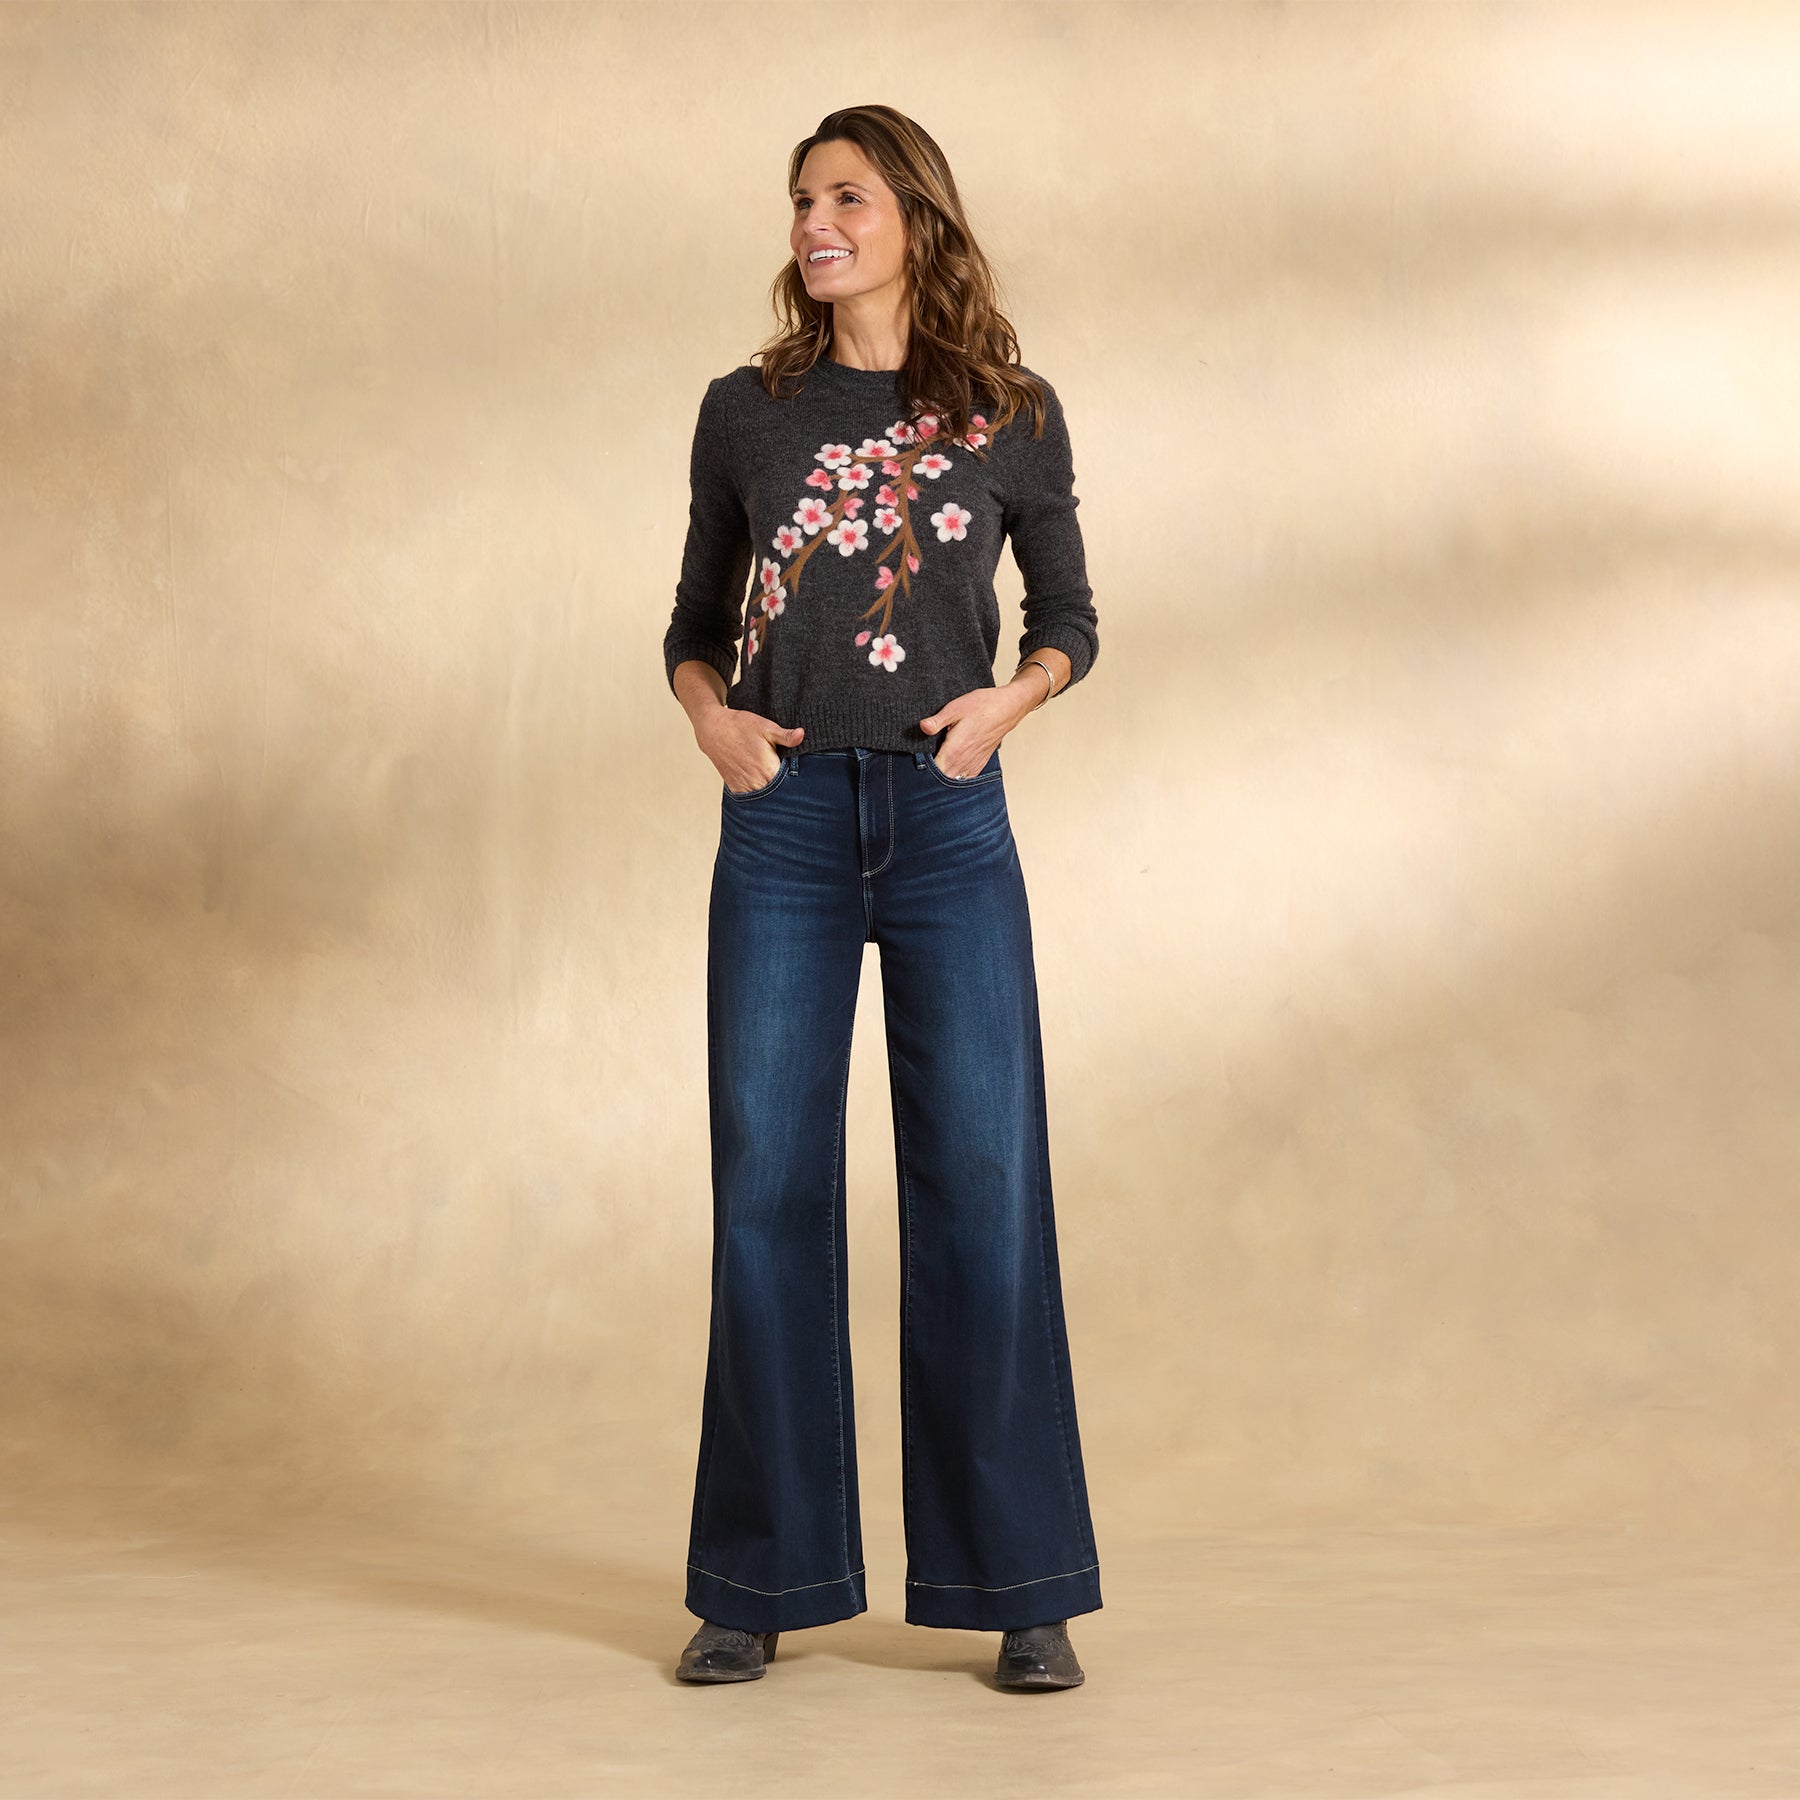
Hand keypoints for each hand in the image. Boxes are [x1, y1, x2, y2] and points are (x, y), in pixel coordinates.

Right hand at [696, 706, 803, 792]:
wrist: (713, 730)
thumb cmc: (740, 726)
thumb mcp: (766, 727)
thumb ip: (786, 736)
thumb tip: (802, 735)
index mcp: (769, 771)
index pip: (791, 785)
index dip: (798, 782)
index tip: (801, 776)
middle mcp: (757, 784)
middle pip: (780, 794)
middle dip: (786, 788)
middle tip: (790, 778)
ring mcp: (745, 788)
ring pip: (766, 798)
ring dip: (772, 792)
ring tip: (775, 780)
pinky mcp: (736, 789)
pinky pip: (753, 797)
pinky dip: (759, 792)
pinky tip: (763, 782)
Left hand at [919, 682, 1034, 779]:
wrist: (1007, 708)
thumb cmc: (982, 706)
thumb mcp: (955, 708)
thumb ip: (937, 721)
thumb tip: (922, 727)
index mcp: (955, 749)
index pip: (934, 771)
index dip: (923, 770)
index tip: (915, 763)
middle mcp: (964, 761)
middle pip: (941, 780)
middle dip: (930, 776)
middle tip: (921, 766)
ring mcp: (973, 764)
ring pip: (953, 781)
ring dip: (942, 777)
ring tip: (933, 768)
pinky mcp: (979, 763)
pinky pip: (964, 778)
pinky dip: (955, 777)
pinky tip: (949, 768)